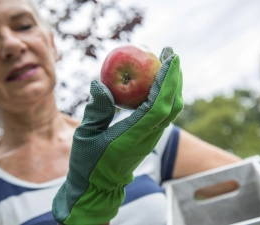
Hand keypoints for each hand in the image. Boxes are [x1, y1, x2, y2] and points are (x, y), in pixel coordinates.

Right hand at [52, 47, 182, 224]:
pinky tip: (156, 84)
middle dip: (175, 77)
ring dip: (173, 85)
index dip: (167, 80)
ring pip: (171, 109)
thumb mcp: (84, 136)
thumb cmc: (88, 164)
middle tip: (169, 54)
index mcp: (132, 135)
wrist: (98, 189)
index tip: (170, 58)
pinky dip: (165, 95)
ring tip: (166, 64)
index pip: (158, 105)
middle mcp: (148, 137)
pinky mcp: (149, 139)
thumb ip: (96, 110)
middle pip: (172, 104)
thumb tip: (100, 83)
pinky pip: (164, 114)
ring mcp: (151, 139)